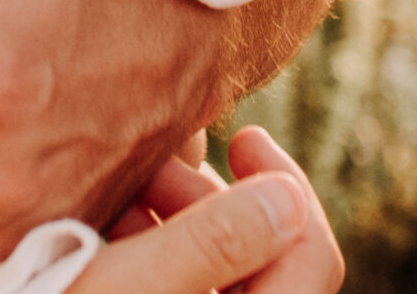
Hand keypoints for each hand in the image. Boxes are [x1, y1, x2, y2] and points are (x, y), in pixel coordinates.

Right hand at [90, 128, 342, 290]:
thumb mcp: (124, 287)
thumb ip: (211, 243)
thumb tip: (287, 198)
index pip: (310, 257)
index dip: (287, 187)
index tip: (243, 137)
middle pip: (264, 256)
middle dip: (211, 199)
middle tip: (147, 172)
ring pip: (221, 267)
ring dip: (178, 221)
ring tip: (116, 201)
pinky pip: (184, 283)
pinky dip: (157, 251)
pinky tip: (106, 233)